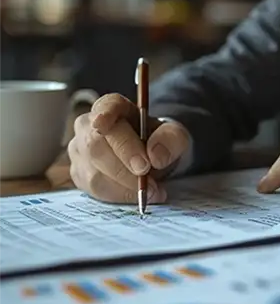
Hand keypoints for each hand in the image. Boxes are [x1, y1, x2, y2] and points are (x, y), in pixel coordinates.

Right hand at [68, 93, 190, 203]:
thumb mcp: (175, 135)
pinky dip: (120, 196)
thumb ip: (171, 139)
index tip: (103, 124)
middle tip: (147, 176)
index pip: (105, 107)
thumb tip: (155, 156)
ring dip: (126, 186)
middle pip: (96, 145)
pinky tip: (138, 194)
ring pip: (94, 173)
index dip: (103, 115)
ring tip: (153, 190)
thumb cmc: (158, 140)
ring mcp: (80, 151)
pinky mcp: (80, 175)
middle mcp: (89, 126)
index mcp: (113, 106)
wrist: (152, 158)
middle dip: (123, 164)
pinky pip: (95, 190)